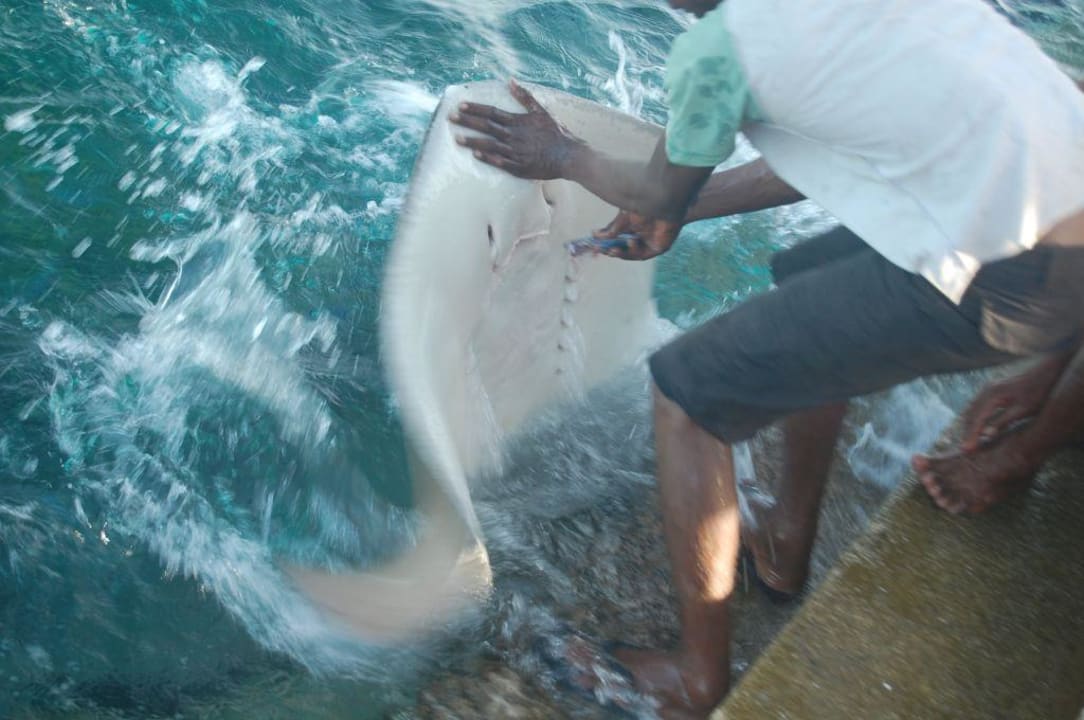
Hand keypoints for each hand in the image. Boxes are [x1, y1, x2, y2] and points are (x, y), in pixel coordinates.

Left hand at [449, 79, 582, 179]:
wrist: (568, 155)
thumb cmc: (556, 133)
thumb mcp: (541, 111)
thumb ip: (524, 97)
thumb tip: (511, 80)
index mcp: (518, 122)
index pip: (491, 112)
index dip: (474, 108)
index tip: (460, 105)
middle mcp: (514, 136)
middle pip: (486, 126)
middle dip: (467, 121)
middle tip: (450, 117)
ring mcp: (515, 152)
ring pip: (489, 145)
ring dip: (471, 141)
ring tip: (456, 138)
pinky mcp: (519, 167)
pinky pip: (500, 162)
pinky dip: (487, 158)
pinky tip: (475, 155)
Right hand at [573, 210, 681, 260]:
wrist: (668, 202)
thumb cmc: (648, 205)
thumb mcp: (625, 217)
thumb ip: (612, 227)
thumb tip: (595, 234)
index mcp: (629, 228)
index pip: (613, 239)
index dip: (603, 243)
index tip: (592, 245)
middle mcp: (638, 237)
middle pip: (620, 248)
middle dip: (609, 250)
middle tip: (599, 250)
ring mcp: (647, 243)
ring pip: (629, 254)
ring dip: (619, 253)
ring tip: (612, 250)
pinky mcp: (657, 248)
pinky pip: (642, 254)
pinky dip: (634, 250)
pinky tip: (630, 242)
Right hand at [960, 371, 1054, 452]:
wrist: (1047, 370)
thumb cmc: (1039, 391)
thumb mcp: (1024, 409)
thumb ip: (1004, 421)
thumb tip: (986, 434)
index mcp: (992, 395)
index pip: (976, 420)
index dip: (971, 436)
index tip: (966, 450)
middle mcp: (986, 390)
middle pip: (970, 415)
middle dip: (967, 432)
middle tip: (965, 450)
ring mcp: (988, 388)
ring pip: (972, 409)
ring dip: (969, 425)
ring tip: (969, 440)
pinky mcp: (992, 389)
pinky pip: (977, 405)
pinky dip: (974, 418)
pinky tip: (977, 426)